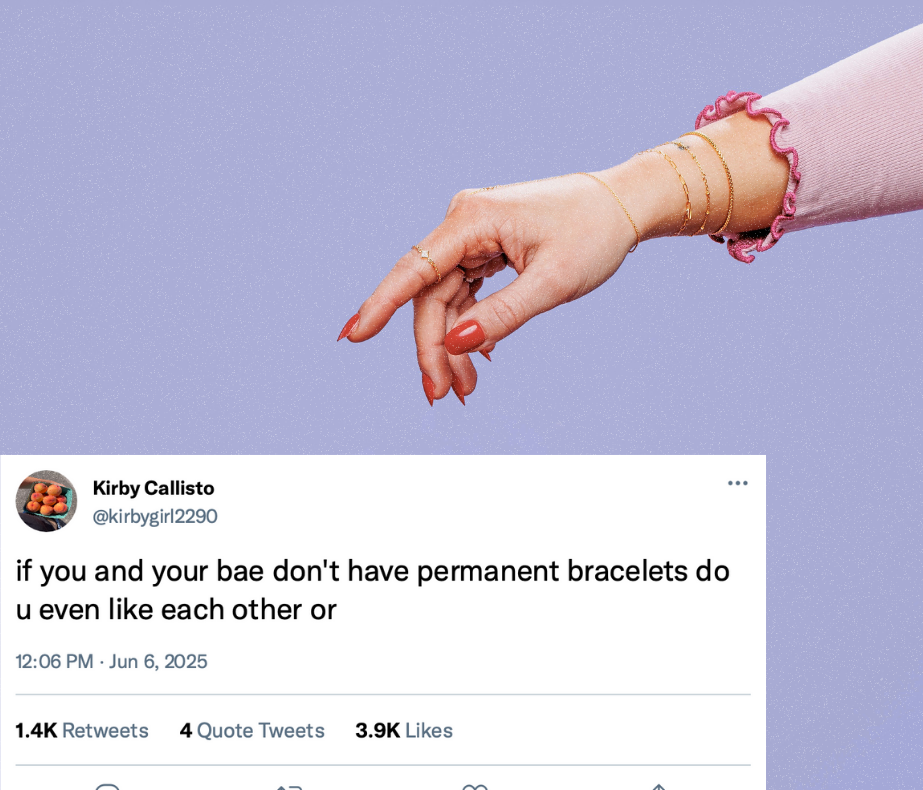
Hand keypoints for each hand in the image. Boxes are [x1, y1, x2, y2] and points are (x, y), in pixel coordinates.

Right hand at [338, 111, 788, 403]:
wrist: (623, 205)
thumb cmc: (594, 235)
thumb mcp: (552, 283)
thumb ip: (502, 315)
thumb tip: (456, 343)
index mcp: (473, 218)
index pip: (416, 269)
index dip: (380, 305)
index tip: (352, 336)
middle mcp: (464, 222)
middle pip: (430, 297)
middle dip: (433, 349)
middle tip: (443, 397)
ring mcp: (473, 237)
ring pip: (445, 303)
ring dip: (451, 348)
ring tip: (466, 391)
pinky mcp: (484, 250)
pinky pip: (463, 298)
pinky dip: (469, 332)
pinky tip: (479, 363)